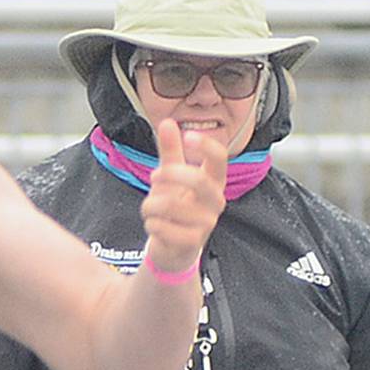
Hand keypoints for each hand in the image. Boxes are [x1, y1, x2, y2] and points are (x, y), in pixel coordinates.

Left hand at [139, 116, 226, 276]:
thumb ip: (170, 151)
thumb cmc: (175, 208)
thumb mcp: (171, 177)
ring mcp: (206, 223)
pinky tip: (154, 225)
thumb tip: (168, 122)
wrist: (173, 248)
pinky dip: (151, 224)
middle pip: (199, 179)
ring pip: (171, 205)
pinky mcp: (193, 242)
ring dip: (150, 205)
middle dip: (169, 174)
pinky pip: (165, 228)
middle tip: (153, 176)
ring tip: (149, 208)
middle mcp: (215, 200)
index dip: (206, 145)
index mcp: (213, 181)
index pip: (220, 158)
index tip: (188, 135)